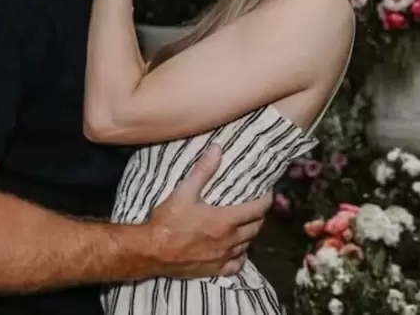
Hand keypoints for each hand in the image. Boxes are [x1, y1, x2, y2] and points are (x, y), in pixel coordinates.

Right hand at [144, 144, 271, 278]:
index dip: (265, 200)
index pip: (257, 209)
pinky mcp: (214, 270)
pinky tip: (236, 251)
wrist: (152, 251)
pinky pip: (236, 265)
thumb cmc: (168, 221)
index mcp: (226, 220)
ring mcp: (223, 257)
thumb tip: (217, 149)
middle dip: (259, 216)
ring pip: (247, 246)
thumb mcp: (184, 191)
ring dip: (250, 234)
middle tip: (255, 207)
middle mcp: (229, 240)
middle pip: (255, 228)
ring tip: (246, 225)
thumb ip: (203, 170)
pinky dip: (240, 257)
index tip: (267, 193)